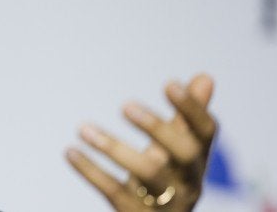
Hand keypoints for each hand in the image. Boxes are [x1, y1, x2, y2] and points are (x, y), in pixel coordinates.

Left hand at [66, 74, 215, 211]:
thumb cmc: (165, 182)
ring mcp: (165, 203)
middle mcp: (188, 183)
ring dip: (113, 147)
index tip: (169, 83)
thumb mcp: (176, 152)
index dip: (192, 108)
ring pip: (148, 172)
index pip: (206, 132)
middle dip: (158, 127)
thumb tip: (204, 77)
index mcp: (198, 161)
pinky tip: (70, 152)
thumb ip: (186, 119)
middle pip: (184, 153)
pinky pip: (114, 192)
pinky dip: (91, 171)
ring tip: (82, 128)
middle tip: (125, 105)